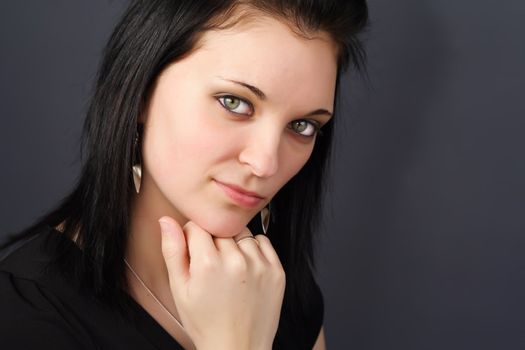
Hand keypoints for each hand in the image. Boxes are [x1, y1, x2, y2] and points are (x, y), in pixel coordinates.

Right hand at [159, 216, 284, 349]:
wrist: (238, 348)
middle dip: (213, 242)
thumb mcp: (180, 290)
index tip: (195, 254)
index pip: (197, 226)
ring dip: (234, 244)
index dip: (192, 238)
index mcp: (208, 264)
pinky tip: (245, 269)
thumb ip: (173, 251)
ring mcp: (259, 265)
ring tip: (229, 270)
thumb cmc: (206, 322)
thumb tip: (166, 221)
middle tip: (211, 267)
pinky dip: (253, 249)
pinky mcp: (276, 270)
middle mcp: (236, 260)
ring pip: (241, 234)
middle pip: (220, 229)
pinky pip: (262, 242)